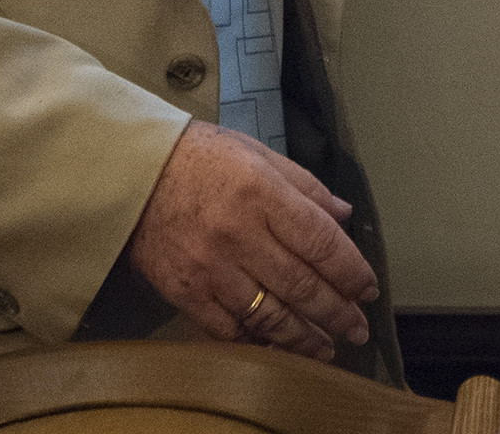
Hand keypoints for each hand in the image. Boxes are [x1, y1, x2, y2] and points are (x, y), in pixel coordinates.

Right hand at [123, 120, 377, 360]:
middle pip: (301, 285)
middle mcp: (239, 234)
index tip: (368, 289)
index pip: (321, 242)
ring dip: (305, 336)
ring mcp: (211, 267)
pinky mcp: (185, 291)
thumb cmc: (199, 158)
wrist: (132, 175)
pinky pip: (229, 327)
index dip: (351, 271)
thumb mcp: (257, 154)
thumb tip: (344, 215)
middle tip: (357, 328)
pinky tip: (277, 345)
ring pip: (270, 314)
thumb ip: (305, 186)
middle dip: (337, 313)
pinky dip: (257, 340)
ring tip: (327, 345)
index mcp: (262, 192)